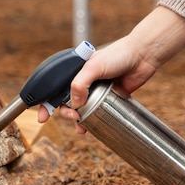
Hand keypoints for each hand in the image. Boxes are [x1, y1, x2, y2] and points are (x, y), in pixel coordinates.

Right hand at [37, 7, 184, 132]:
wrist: (142, 56)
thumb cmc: (117, 55)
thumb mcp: (94, 67)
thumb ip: (80, 84)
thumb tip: (74, 104)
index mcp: (74, 70)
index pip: (54, 87)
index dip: (46, 102)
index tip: (42, 116)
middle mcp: (82, 81)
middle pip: (65, 101)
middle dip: (64, 112)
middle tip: (72, 116)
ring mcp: (94, 90)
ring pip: (79, 109)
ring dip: (76, 120)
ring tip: (80, 125)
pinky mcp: (107, 98)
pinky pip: (94, 112)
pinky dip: (90, 122)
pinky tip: (88, 129)